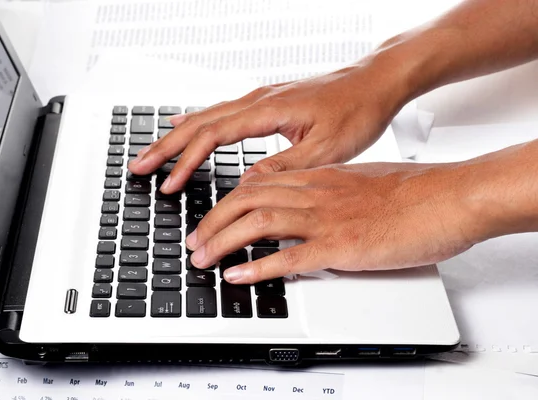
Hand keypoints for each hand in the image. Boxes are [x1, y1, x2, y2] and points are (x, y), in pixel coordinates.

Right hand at [128, 62, 406, 192]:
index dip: (187, 162)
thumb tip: (246, 184)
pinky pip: (221, 111)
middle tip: (138, 165)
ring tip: (152, 152)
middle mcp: (258, 100)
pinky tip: (185, 124)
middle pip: (198, 123)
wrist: (374, 83)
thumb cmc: (357, 112)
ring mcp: (260, 98)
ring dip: (176, 136)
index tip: (168, 184)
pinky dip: (197, 122)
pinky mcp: (267, 102)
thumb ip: (284, 166)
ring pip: (206, 116)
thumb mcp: (325, 149)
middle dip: (165, 146)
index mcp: (268, 111)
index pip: (213, 137)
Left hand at [185, 162, 484, 283]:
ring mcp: (327, 219)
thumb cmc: (416, 191)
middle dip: (212, 221)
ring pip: (259, 223)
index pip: (260, 184)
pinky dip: (258, 267)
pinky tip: (238, 275)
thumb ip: (333, 194)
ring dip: (223, 241)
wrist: (451, 196)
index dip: (228, 201)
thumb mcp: (363, 184)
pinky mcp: (343, 246)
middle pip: (248, 200)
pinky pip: (290, 256)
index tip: (212, 217)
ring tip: (202, 258)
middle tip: (194, 241)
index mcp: (321, 178)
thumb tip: (314, 208)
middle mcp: (317, 194)